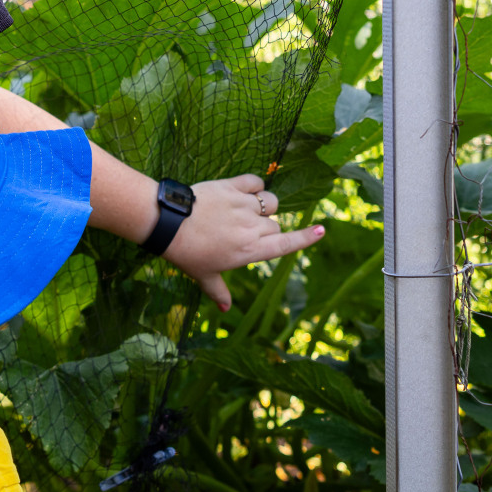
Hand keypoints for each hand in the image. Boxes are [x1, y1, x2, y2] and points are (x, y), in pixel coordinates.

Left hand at [163, 174, 324, 310]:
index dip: (306, 238)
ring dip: (263, 206)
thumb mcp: (204, 276)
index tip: (322, 230)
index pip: (286, 244)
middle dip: (265, 228)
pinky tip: (244, 192)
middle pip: (275, 225)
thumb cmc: (186, 253)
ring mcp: (244, 205)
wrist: (168, 223)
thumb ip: (218, 292)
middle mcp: (252, 228)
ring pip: (269, 202)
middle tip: (241, 232)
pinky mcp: (233, 187)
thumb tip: (225, 309)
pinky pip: (256, 182)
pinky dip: (254, 186)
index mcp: (250, 251)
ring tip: (245, 210)